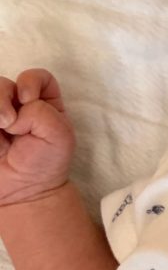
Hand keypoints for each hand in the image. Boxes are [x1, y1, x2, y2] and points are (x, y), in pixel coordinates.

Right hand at [0, 69, 74, 206]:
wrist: (22, 193)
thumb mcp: (60, 135)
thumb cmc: (45, 164)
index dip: (30, 81)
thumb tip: (12, 114)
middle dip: (1, 98)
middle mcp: (16, 105)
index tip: (28, 100)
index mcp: (42, 102)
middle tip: (7, 123)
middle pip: (1, 83)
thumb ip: (41, 113)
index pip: (35, 76)